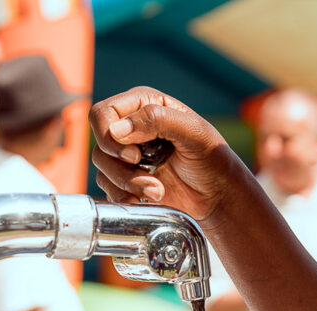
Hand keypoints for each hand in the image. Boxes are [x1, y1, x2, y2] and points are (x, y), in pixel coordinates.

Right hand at [89, 87, 242, 224]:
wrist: (218, 195)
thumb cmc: (213, 159)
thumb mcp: (194, 133)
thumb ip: (157, 120)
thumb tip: (116, 130)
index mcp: (144, 104)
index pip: (102, 114)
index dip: (109, 136)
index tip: (135, 156)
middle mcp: (131, 127)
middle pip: (99, 143)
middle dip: (121, 166)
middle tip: (148, 175)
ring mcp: (126, 155)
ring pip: (102, 167)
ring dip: (127, 184)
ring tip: (158, 191)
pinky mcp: (126, 179)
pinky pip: (108, 187)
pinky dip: (124, 196)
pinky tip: (147, 199)